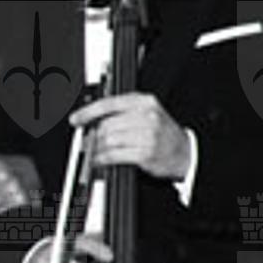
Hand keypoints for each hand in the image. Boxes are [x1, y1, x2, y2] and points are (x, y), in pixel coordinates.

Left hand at [68, 93, 190, 181]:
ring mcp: (147, 135)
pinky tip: (100, 161)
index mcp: (144, 102)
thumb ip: (122, 112)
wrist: (186, 152)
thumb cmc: (163, 134)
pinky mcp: (146, 153)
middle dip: (93, 135)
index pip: (109, 103)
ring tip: (94, 153)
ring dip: (97, 149)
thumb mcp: (147, 113)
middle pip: (106, 124)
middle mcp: (146, 116)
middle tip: (87, 142)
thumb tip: (93, 120)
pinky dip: (102, 159)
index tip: (76, 119)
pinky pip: (114, 155)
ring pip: (109, 140)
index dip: (88, 112)